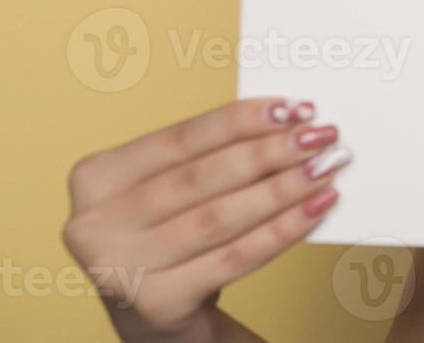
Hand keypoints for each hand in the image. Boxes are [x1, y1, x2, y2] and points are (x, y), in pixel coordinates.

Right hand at [61, 98, 351, 340]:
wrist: (153, 316)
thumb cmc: (168, 234)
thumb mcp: (168, 191)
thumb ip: (208, 156)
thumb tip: (288, 121)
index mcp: (97, 177)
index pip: (182, 137)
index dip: (242, 119)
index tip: (293, 107)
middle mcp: (96, 223)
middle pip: (203, 176)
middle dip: (271, 151)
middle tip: (322, 135)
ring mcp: (121, 267)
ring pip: (221, 217)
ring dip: (284, 188)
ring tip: (327, 167)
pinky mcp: (156, 303)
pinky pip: (235, 258)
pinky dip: (283, 229)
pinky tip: (316, 208)